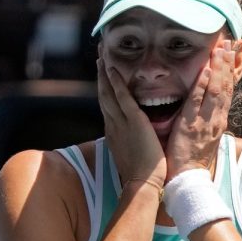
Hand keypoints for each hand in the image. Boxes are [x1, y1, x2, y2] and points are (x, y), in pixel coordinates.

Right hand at [97, 58, 165, 186]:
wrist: (143, 184)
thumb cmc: (141, 174)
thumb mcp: (133, 153)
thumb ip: (132, 141)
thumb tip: (135, 136)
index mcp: (114, 132)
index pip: (107, 105)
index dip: (104, 88)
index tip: (103, 74)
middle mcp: (113, 124)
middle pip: (103, 95)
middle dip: (100, 75)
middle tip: (98, 57)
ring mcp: (121, 122)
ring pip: (108, 93)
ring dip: (104, 73)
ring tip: (101, 56)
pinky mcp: (133, 121)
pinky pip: (122, 97)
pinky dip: (116, 82)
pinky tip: (113, 69)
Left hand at [165, 40, 235, 180]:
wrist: (189, 178)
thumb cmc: (193, 157)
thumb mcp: (206, 134)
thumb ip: (208, 118)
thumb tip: (208, 105)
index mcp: (219, 120)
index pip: (227, 91)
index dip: (229, 71)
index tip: (231, 53)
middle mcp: (216, 119)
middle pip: (226, 87)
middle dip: (227, 64)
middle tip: (229, 43)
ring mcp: (205, 122)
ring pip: (216, 91)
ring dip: (218, 69)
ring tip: (220, 50)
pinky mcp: (191, 126)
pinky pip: (197, 102)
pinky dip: (202, 85)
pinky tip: (204, 70)